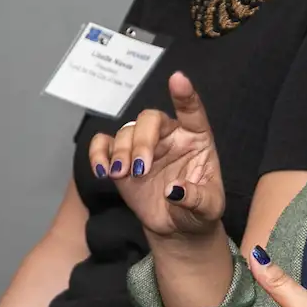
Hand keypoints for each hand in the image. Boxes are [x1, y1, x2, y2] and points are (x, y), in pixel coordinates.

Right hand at [87, 73, 224, 240]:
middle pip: (150, 119)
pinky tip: (103, 172)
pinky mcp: (121, 159)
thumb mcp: (208, 210)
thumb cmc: (197, 211)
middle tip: (140, 168)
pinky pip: (103, 144)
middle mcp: (168, 136)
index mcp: (196, 139)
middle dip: (142, 140)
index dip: (185, 95)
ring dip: (121, 152)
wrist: (175, 227)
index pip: (192, 112)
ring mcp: (143, 146)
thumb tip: (174, 190)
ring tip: (122, 175)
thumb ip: (196, 198)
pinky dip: (98, 153)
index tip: (178, 79)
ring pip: (126, 131)